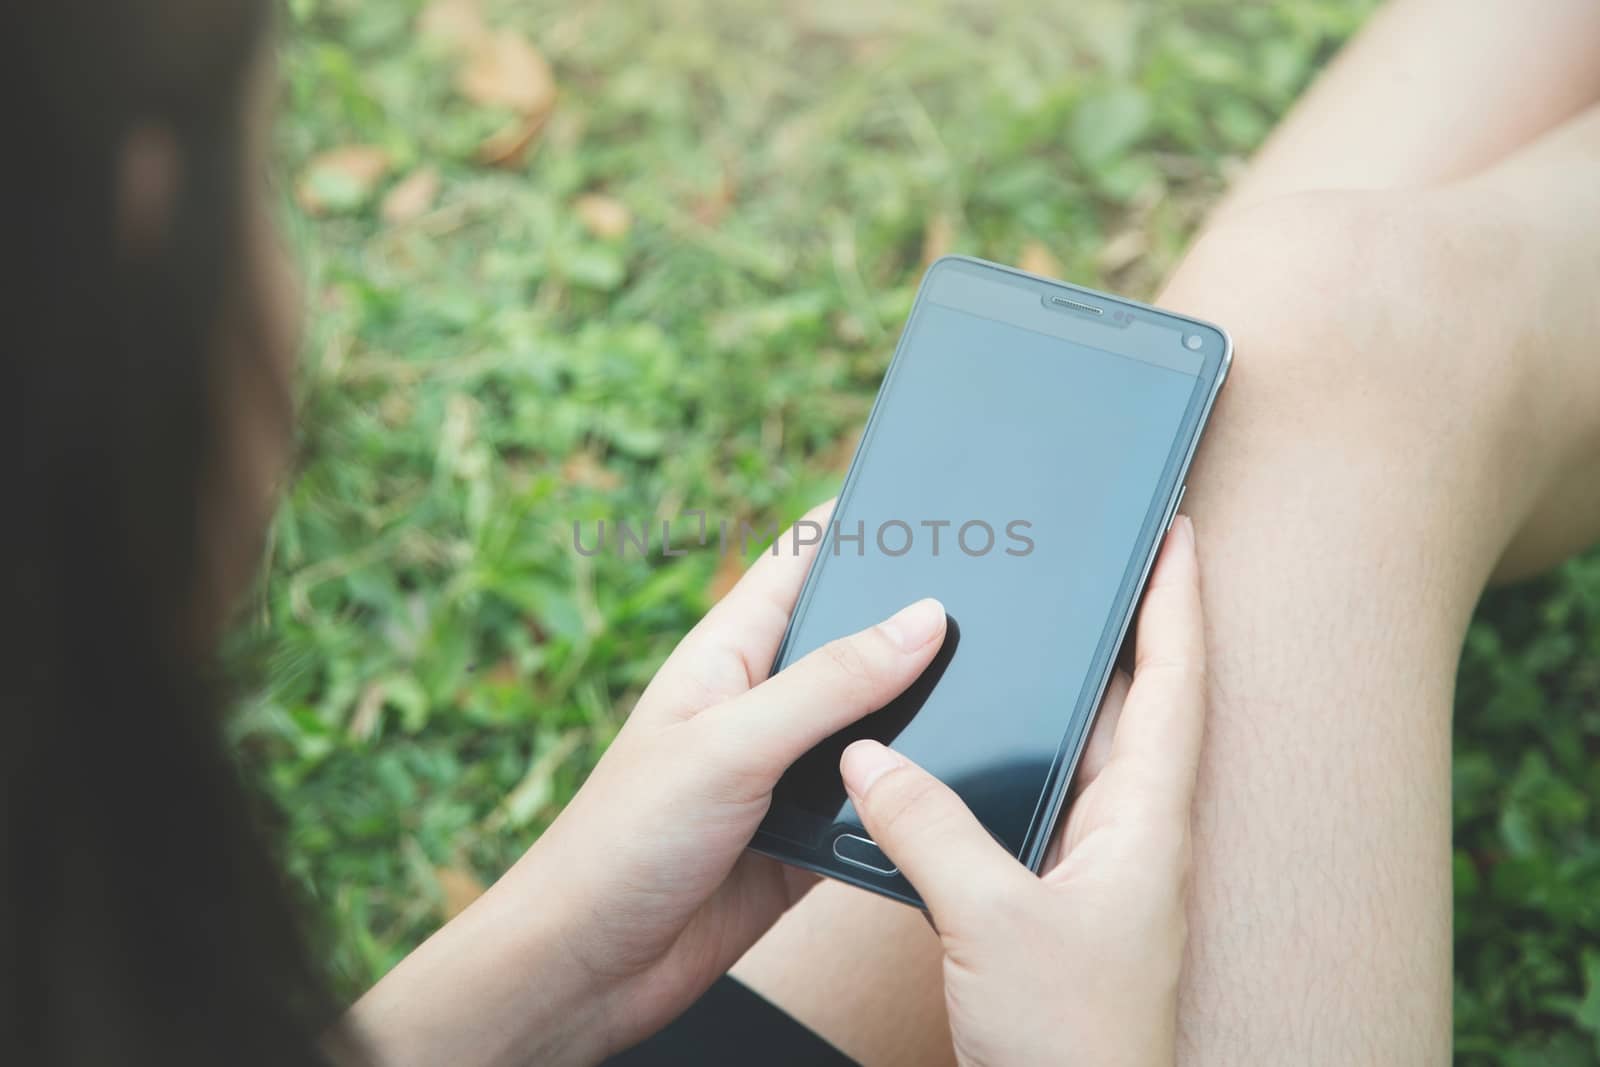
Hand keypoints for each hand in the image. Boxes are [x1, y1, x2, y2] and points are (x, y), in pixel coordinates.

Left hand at [349, 502, 947, 1065]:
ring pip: (876, 721)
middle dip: (917, 617)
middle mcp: (763, 701)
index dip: (860, 520)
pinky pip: (875, 798)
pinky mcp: (807, 833)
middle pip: (854, 637)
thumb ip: (830, 681)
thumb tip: (925, 617)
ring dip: (922, 713)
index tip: (931, 490)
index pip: (803, 557)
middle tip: (999, 593)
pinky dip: (910, 794)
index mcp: (729, 651)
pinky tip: (957, 786)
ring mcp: (786, 769)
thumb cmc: (624, 840)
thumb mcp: (732, 744)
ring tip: (1003, 688)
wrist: (591, 968)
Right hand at [840, 516, 1205, 1066]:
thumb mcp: (990, 919)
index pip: (1177, 684)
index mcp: (1145, 822)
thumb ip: (929, 827)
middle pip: (1135, 706)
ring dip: (1066, 694)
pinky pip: (1039, 805)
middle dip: (1121, 629)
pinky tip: (971, 749)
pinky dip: (1014, 761)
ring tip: (1033, 630)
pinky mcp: (1057, 903)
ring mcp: (1096, 871)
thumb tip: (869, 758)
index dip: (1179, 602)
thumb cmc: (1070, 1043)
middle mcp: (1130, 835)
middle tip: (1089, 559)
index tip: (1176, 532)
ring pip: (1086, 756)